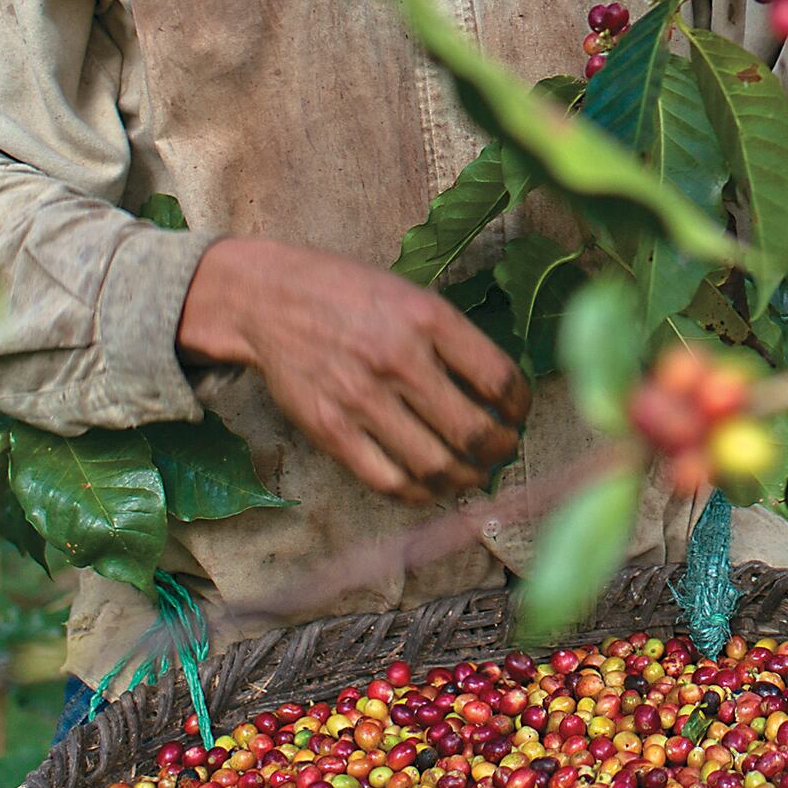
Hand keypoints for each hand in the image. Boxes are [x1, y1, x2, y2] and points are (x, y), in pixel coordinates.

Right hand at [174, 238, 527, 502]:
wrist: (267, 299)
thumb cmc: (347, 294)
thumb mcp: (409, 295)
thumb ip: (452, 339)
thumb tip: (498, 393)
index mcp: (427, 318)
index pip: (498, 379)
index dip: (520, 406)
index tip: (517, 413)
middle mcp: (398, 360)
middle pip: (473, 432)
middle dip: (500, 450)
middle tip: (503, 450)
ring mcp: (361, 399)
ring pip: (435, 466)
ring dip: (465, 479)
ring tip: (473, 474)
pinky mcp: (330, 430)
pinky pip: (387, 480)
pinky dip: (418, 493)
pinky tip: (430, 485)